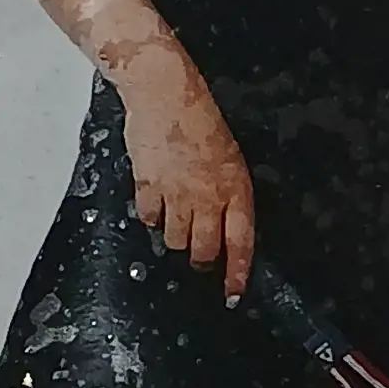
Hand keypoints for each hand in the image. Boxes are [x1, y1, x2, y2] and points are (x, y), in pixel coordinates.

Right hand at [116, 41, 255, 298]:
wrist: (164, 93)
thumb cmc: (200, 120)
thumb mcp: (228, 156)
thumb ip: (226, 192)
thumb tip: (221, 222)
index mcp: (235, 187)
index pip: (240, 242)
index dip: (237, 272)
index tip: (233, 294)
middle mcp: (207, 196)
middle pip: (204, 250)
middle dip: (202, 259)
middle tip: (199, 256)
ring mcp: (176, 193)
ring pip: (174, 240)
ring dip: (175, 238)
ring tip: (176, 218)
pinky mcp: (148, 186)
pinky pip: (149, 219)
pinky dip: (151, 218)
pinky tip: (156, 203)